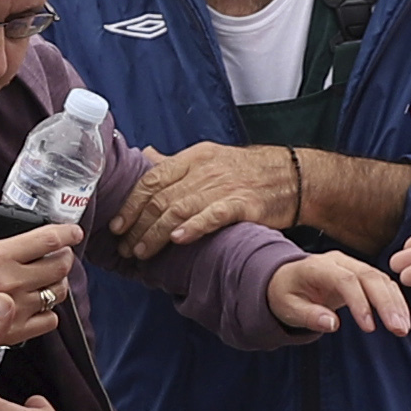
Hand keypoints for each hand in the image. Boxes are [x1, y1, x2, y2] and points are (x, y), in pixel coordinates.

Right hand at [0, 212, 77, 359]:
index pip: (48, 239)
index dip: (67, 233)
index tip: (73, 232)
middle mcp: (11, 281)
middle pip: (60, 266)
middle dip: (65, 257)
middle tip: (59, 255)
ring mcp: (15, 308)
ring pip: (57, 293)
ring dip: (58, 284)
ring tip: (47, 280)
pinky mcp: (12, 332)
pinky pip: (49, 321)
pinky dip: (48, 312)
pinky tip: (37, 306)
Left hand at [102, 140, 288, 258]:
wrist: (292, 177)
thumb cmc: (247, 171)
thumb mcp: (209, 158)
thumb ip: (176, 163)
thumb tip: (145, 157)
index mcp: (193, 158)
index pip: (152, 179)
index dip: (131, 204)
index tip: (117, 225)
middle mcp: (205, 169)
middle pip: (161, 198)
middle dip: (139, 225)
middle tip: (126, 247)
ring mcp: (224, 186)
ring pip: (180, 208)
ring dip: (157, 233)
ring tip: (142, 252)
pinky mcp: (243, 204)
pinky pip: (213, 215)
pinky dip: (193, 227)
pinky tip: (178, 240)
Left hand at [268, 250, 410, 337]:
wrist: (287, 278)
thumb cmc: (286, 294)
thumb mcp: (287, 307)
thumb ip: (308, 315)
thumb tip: (332, 324)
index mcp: (318, 267)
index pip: (345, 280)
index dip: (360, 302)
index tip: (369, 328)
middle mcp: (339, 262)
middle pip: (369, 277)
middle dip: (386, 304)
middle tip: (398, 329)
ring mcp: (353, 265)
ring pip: (381, 279)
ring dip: (395, 303)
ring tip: (403, 329)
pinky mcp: (362, 274)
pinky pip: (383, 284)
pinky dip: (395, 301)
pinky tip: (402, 319)